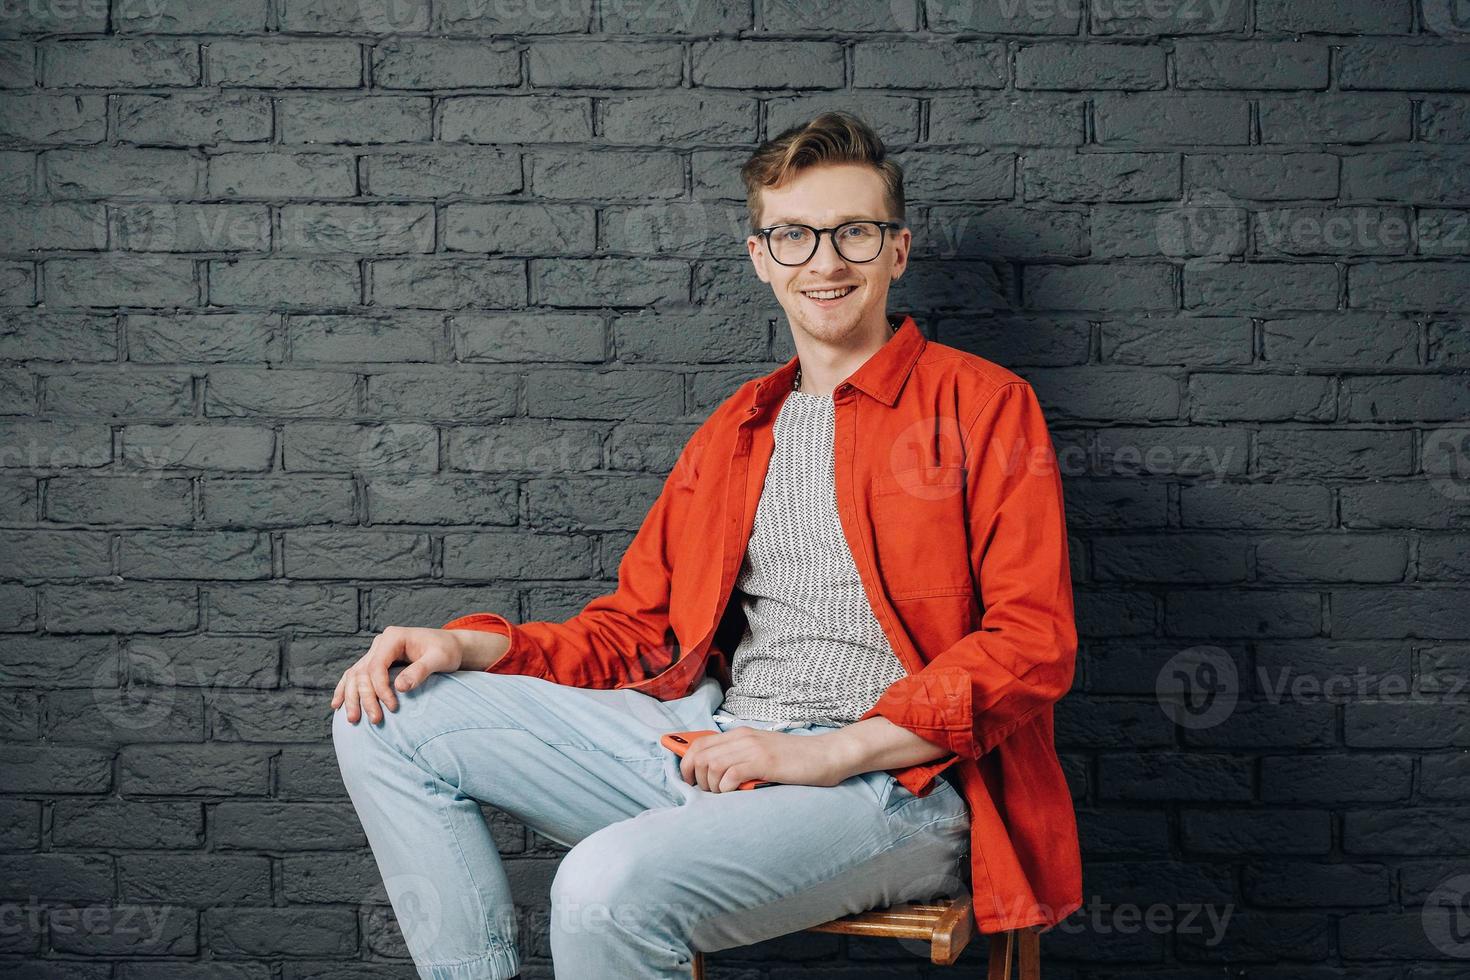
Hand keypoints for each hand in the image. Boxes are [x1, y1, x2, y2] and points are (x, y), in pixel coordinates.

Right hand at [331, 625, 467, 724]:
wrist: (451, 646)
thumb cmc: (447, 651)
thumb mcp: (439, 659)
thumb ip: (419, 671)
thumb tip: (400, 687)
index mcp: (393, 637)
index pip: (377, 665)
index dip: (381, 688)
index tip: (392, 707)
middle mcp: (381, 643)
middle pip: (363, 672)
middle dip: (365, 698)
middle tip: (375, 720)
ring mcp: (376, 652)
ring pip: (355, 675)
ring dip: (351, 697)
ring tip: (352, 719)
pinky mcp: (377, 662)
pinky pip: (356, 676)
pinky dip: (346, 689)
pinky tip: (338, 704)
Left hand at [677, 728, 851, 792]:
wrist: (827, 755)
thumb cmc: (796, 760)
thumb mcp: (763, 753)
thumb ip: (740, 757)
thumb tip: (713, 775)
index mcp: (740, 734)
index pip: (699, 743)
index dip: (687, 763)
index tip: (690, 781)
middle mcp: (742, 738)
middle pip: (700, 755)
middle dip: (695, 778)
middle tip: (707, 793)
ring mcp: (753, 749)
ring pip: (712, 765)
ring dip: (711, 785)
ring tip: (723, 795)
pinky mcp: (764, 762)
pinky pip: (731, 775)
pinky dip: (726, 788)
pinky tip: (735, 793)